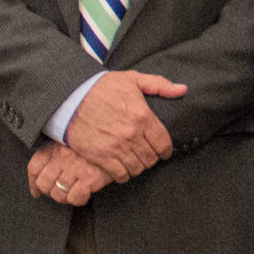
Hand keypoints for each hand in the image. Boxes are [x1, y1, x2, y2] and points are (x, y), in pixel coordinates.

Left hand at [29, 142, 121, 204]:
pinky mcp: (90, 177)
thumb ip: (61, 147)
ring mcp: (75, 167)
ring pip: (58, 193)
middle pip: (44, 183)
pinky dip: (78, 200)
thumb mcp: (75, 136)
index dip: (33, 183)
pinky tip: (85, 194)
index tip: (36, 190)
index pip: (34, 167)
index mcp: (56, 145)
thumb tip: (48, 165)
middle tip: (58, 193)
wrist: (121, 134)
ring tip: (73, 194)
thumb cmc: (100, 135)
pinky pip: (75, 198)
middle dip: (50, 192)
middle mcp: (62, 156)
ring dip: (64, 198)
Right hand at [62, 71, 186, 181]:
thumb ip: (160, 85)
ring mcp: (116, 147)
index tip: (164, 152)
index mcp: (143, 116)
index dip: (166, 150)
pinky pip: (119, 175)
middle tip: (147, 155)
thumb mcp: (133, 79)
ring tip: (135, 161)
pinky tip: (122, 168)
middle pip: (151, 158)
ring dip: (138, 167)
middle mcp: (132, 134)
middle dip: (152, 158)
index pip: (164, 143)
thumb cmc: (102, 87)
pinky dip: (124, 175)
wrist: (70, 97)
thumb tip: (182, 89)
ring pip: (137, 168)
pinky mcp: (100, 156)